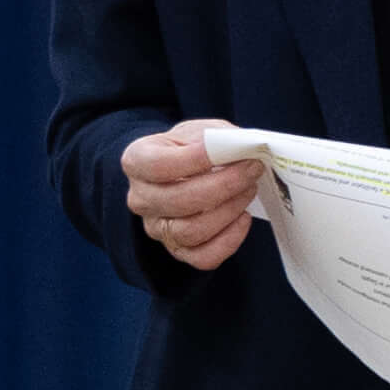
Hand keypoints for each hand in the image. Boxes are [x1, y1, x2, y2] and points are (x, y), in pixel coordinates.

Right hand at [122, 118, 265, 271]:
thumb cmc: (192, 148)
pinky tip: (243, 218)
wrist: (183, 172)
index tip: (234, 152)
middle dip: (225, 185)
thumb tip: (243, 149)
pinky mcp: (178, 250)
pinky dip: (229, 241)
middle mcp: (141, 198)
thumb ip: (218, 137)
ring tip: (249, 190)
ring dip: (229, 210)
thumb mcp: (200, 131)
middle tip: (252, 170)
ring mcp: (157, 228)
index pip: (160, 166)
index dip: (198, 160)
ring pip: (191, 231)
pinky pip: (203, 257)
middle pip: (179, 201)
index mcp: (137, 161)